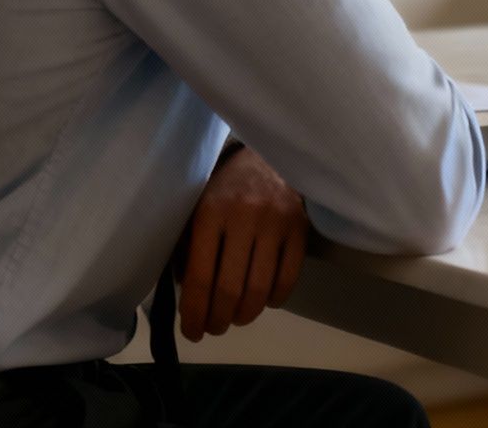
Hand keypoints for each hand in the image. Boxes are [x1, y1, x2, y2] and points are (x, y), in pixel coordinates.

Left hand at [177, 146, 307, 338]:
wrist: (264, 154)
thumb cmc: (222, 188)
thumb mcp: (194, 210)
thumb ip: (187, 251)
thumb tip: (191, 298)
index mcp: (209, 212)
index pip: (200, 276)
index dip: (195, 312)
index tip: (192, 332)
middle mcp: (244, 217)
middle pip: (231, 288)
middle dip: (219, 319)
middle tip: (214, 329)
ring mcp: (276, 222)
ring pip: (260, 288)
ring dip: (246, 315)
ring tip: (236, 319)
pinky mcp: (300, 228)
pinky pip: (289, 277)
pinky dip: (275, 298)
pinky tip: (264, 301)